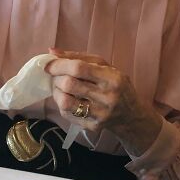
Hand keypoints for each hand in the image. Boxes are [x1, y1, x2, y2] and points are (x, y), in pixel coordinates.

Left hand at [46, 48, 161, 153]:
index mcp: (113, 78)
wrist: (131, 116)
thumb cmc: (116, 85)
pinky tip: (67, 99)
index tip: (48, 65)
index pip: (79, 68)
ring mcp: (100, 114)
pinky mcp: (93, 126)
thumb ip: (79, 57)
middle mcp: (108, 97)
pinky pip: (67, 114)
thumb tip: (51, 52)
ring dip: (56, 92)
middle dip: (56, 78)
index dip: (59, 65)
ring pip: (65, 102)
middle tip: (55, 76)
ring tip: (59, 88)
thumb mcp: (105, 66)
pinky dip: (62, 104)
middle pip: (70, 84)